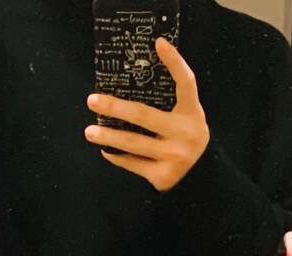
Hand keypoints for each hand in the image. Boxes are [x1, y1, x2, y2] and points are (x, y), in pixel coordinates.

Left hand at [84, 37, 209, 191]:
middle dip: (115, 107)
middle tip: (93, 100)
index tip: (159, 43)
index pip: (186, 82)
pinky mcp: (163, 176)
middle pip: (143, 115)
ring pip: (132, 142)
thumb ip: (169, 104)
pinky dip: (117, 156)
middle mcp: (185, 134)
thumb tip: (127, 89)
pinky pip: (133, 162)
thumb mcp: (186, 118)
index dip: (174, 62)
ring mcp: (174, 156)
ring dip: (107, 136)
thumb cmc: (186, 139)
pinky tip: (106, 150)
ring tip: (89, 131)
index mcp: (192, 114)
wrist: (201, 177)